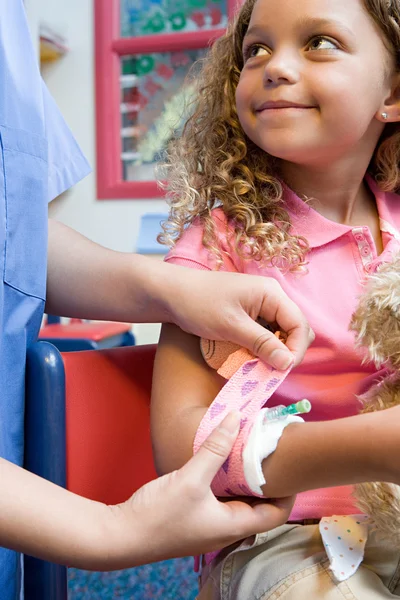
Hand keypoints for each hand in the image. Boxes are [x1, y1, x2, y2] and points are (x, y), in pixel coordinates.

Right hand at [107, 412, 293, 566]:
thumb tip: (236, 418)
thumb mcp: (190, 478)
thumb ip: (215, 448)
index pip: (277, 514)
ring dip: (246, 481)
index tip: (292, 464)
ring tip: (250, 453)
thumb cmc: (159, 514)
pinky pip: (221, 501)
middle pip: (260, 508)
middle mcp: (226, 530)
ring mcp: (209, 526)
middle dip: (268, 481)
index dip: (289, 491)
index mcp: (233, 526)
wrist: (121, 536)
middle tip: (272, 453)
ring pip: (240, 503)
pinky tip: (221, 464)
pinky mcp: (195, 519)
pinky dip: (228, 483)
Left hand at [169, 268, 313, 368]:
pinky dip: (263, 347)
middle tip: (271, 370)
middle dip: (288, 351)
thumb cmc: (198, 304)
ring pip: (282, 333)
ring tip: (259, 366)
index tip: (282, 371)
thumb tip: (288, 363)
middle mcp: (271, 296)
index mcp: (271, 293)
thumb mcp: (231, 326)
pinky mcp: (251, 313)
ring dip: (275, 351)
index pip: (299, 325)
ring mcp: (261, 304)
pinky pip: (267, 332)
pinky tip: (251, 357)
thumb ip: (262, 344)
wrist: (171, 294)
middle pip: (295, 329)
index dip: (296, 350)